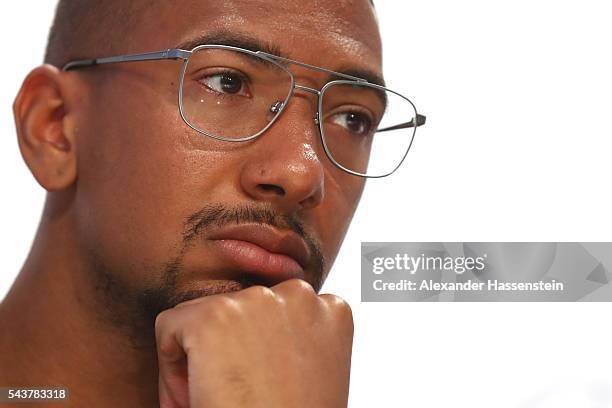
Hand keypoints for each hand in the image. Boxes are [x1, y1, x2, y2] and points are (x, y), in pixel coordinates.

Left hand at [155, 279, 353, 407]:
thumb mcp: (313, 374)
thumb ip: (295, 340)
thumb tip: (254, 331)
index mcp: (331, 311)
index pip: (278, 311)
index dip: (260, 349)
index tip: (258, 383)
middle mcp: (299, 295)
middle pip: (242, 307)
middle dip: (229, 346)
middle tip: (234, 393)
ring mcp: (257, 300)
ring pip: (205, 314)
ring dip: (202, 352)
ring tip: (216, 395)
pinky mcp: (214, 314)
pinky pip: (170, 325)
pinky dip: (170, 361)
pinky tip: (195, 392)